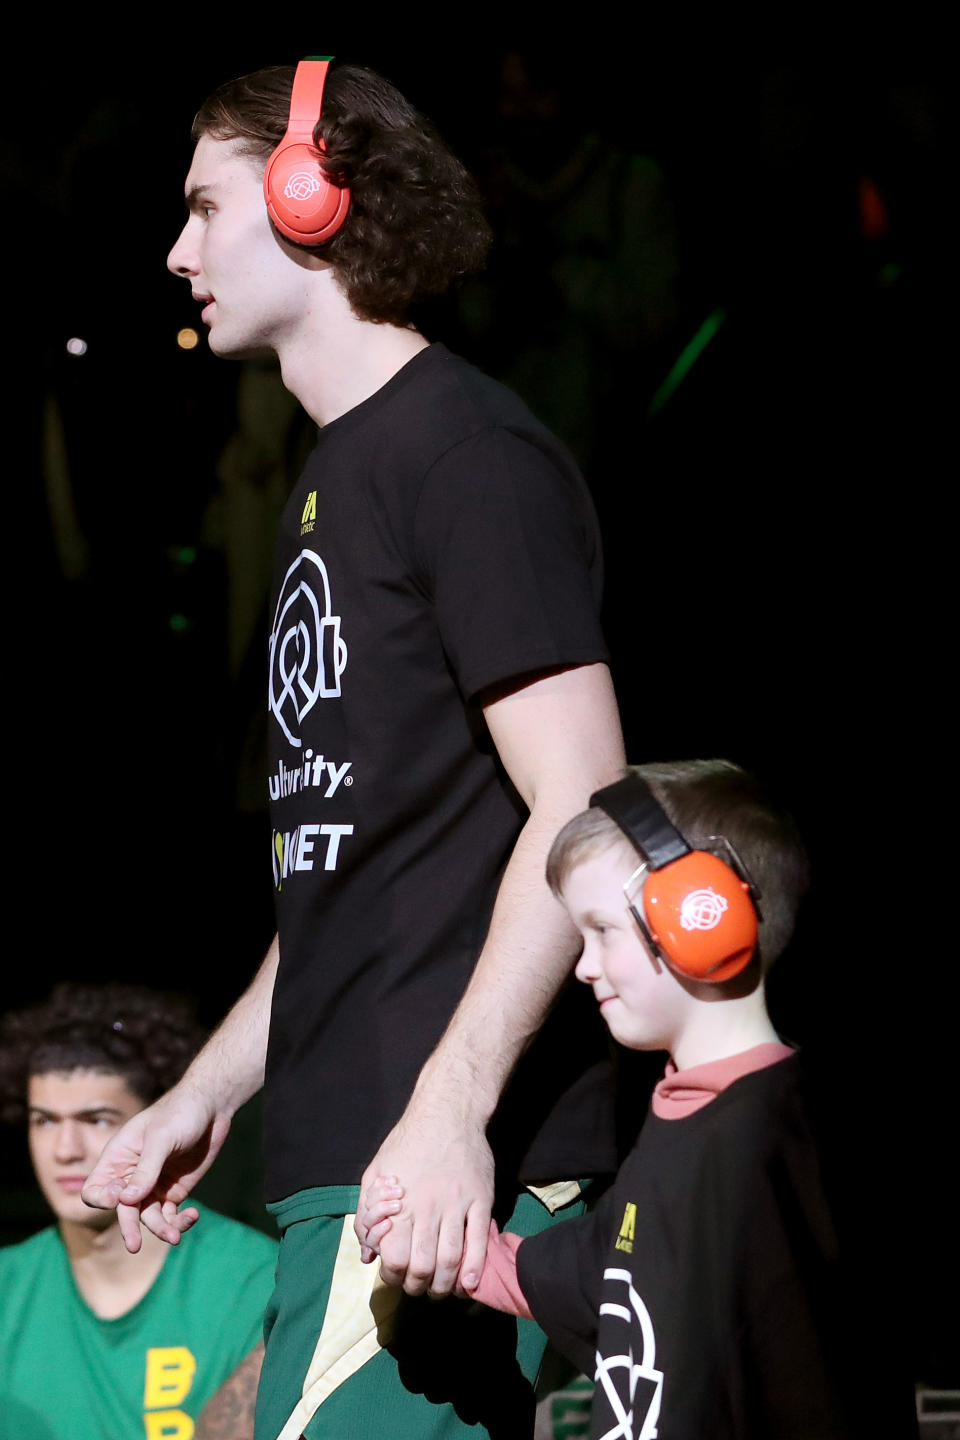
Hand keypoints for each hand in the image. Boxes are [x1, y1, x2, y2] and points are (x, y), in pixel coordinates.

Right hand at [81, 1085, 230, 1252]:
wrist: (211, 1107)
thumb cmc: (180, 1113)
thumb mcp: (161, 1138)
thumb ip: (146, 1170)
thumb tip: (126, 1201)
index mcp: (118, 1159)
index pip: (96, 1189)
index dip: (102, 1199)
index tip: (121, 1198)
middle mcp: (131, 1176)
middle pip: (124, 1210)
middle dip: (129, 1228)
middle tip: (134, 1245)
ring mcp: (153, 1185)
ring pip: (149, 1217)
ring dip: (161, 1229)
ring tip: (175, 1236)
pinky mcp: (174, 1190)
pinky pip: (171, 1215)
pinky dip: (180, 1221)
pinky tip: (192, 1215)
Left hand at [356, 1109, 493, 1296]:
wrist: (447, 1113)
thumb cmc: (407, 1143)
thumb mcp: (375, 1172)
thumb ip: (367, 1214)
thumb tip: (366, 1254)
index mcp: (399, 1204)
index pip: (394, 1257)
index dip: (393, 1275)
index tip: (395, 1275)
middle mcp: (427, 1209)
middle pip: (423, 1266)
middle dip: (418, 1285)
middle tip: (418, 1286)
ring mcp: (457, 1205)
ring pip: (452, 1259)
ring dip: (445, 1285)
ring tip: (441, 1290)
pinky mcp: (481, 1201)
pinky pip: (479, 1241)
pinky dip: (474, 1268)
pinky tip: (468, 1283)